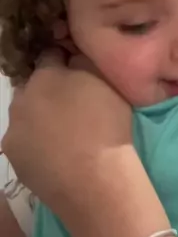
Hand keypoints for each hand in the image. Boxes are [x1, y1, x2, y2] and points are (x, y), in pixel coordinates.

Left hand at [2, 50, 133, 222]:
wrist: (97, 181)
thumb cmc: (106, 124)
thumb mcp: (106, 79)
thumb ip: (84, 59)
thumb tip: (72, 56)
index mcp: (43, 76)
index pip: (49, 55)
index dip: (66, 61)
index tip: (81, 73)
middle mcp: (20, 100)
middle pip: (35, 87)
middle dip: (50, 91)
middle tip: (76, 105)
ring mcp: (13, 133)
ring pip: (27, 116)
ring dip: (42, 118)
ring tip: (68, 134)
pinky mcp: (15, 161)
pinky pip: (26, 143)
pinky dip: (38, 144)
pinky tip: (59, 154)